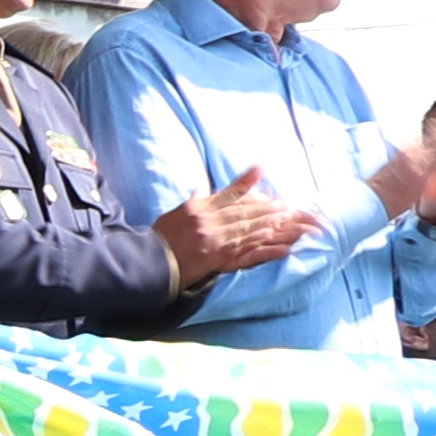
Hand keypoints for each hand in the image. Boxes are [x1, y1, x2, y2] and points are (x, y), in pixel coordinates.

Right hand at [153, 168, 303, 285]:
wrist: (152, 264)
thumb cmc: (161, 240)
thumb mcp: (172, 215)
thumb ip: (191, 202)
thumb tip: (200, 189)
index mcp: (196, 208)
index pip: (225, 193)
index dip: (244, 182)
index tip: (259, 171)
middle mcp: (206, 220)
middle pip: (241, 210)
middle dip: (264, 206)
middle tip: (283, 203)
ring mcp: (213, 238)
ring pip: (245, 227)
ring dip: (267, 221)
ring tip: (284, 217)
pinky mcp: (217, 256)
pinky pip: (243, 246)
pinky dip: (260, 242)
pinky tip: (273, 237)